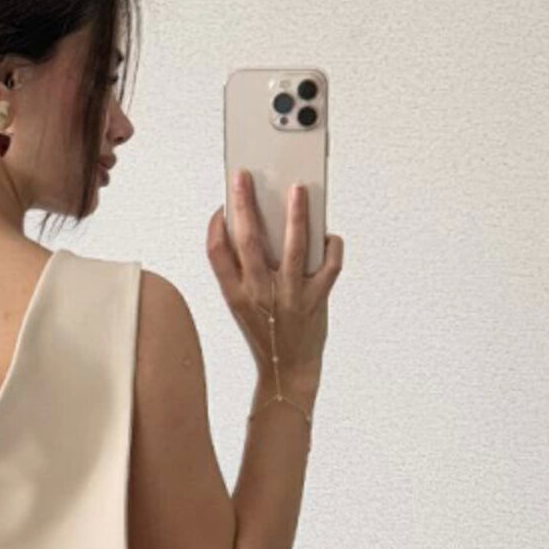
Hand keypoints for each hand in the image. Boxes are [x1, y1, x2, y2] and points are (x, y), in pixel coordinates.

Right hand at [207, 171, 343, 387]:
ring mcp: (289, 297)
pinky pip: (330, 265)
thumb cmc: (266, 334)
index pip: (216, 253)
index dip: (216, 226)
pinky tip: (328, 235)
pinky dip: (332, 245)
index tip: (222, 206)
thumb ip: (243, 271)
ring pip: (293, 247)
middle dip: (246, 204)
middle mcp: (259, 294)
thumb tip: (253, 225)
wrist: (288, 372)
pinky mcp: (317, 301)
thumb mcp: (242, 306)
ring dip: (296, 214)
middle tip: (245, 177)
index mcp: (235, 294)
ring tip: (298, 189)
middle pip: (249, 241)